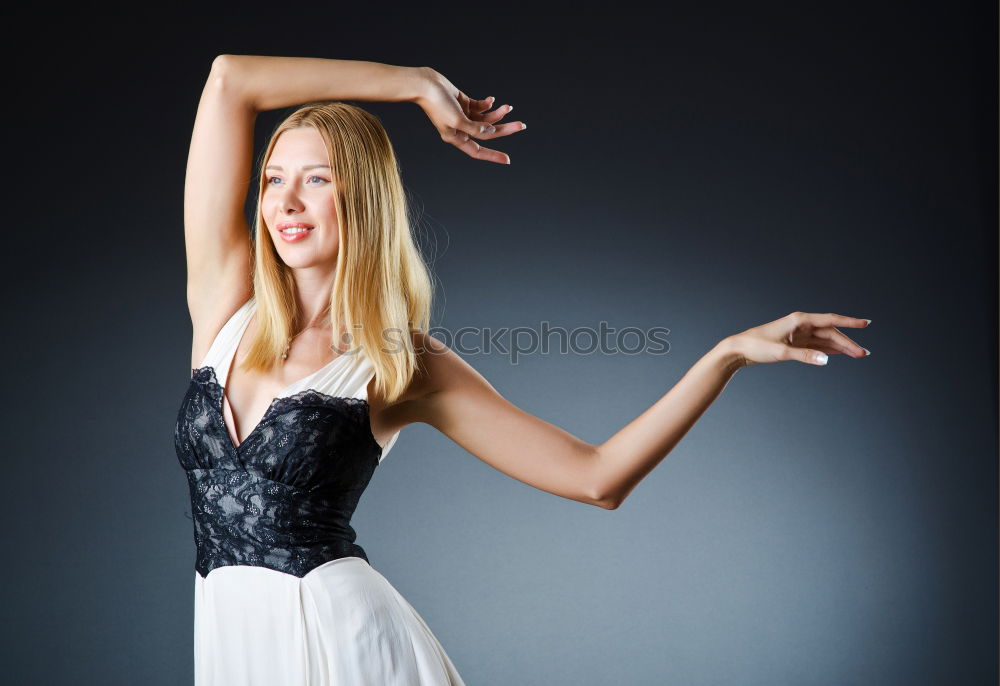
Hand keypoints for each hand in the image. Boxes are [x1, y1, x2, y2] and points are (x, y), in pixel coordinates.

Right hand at [413, 67, 524, 164]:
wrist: (425, 84)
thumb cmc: (437, 104)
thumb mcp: (458, 119)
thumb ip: (475, 128)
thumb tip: (490, 132)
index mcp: (456, 137)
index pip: (478, 151)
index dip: (493, 156)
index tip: (507, 160)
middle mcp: (461, 129)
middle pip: (487, 133)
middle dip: (504, 129)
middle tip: (521, 125)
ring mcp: (463, 116)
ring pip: (485, 119)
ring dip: (497, 114)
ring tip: (508, 107)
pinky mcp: (463, 103)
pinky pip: (480, 107)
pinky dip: (487, 104)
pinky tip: (492, 100)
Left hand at [727, 312, 870, 367]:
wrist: (739, 349)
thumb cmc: (757, 346)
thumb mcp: (781, 353)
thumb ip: (805, 356)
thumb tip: (826, 360)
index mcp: (800, 320)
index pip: (830, 320)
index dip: (849, 322)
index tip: (866, 323)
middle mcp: (801, 325)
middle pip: (831, 332)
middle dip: (848, 342)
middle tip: (864, 353)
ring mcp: (799, 334)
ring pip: (826, 340)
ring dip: (841, 347)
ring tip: (858, 354)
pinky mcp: (795, 343)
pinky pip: (817, 345)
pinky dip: (829, 349)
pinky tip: (840, 353)